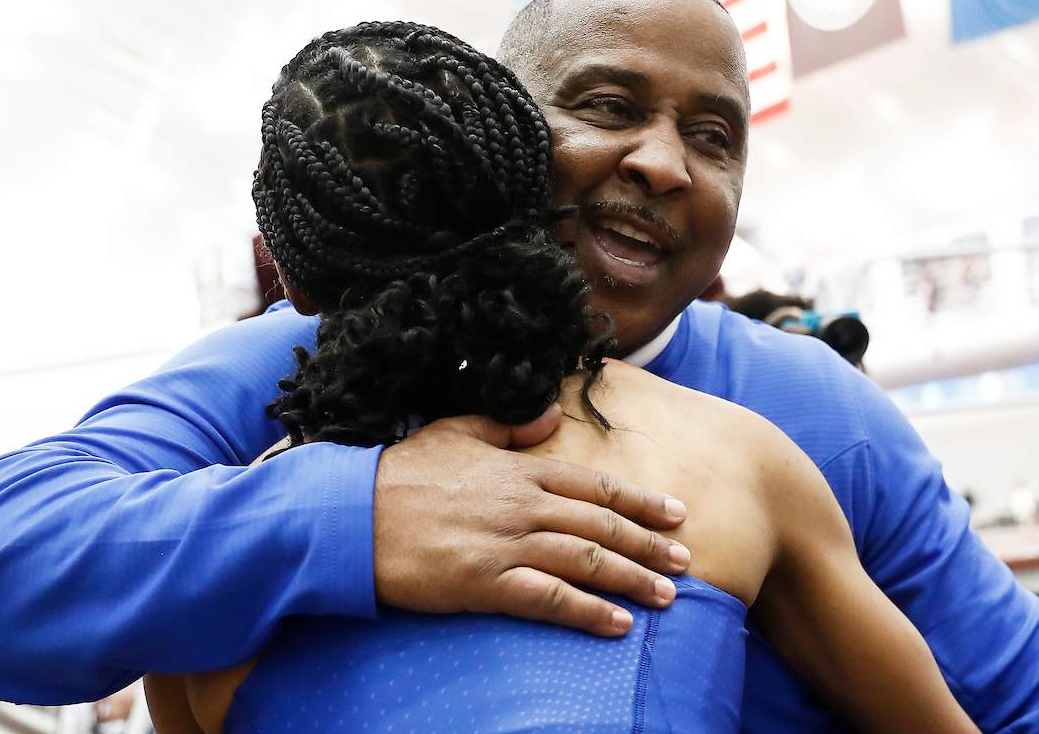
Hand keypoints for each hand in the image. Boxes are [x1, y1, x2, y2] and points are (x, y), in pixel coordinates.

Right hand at [373, 404, 689, 636]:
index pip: (594, 485)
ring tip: (667, 595)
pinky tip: (618, 623)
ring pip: (586, 561)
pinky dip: (588, 611)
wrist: (351, 515)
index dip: (639, 501)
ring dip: (632, 578)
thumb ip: (508, 425)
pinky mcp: (486, 583)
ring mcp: (506, 544)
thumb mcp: (455, 431)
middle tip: (686, 560)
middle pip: (601, 526)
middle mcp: (522, 505)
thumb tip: (549, 414)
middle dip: (649, 544)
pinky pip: (550, 599)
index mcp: (518, 469)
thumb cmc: (401, 473)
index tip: (675, 513)